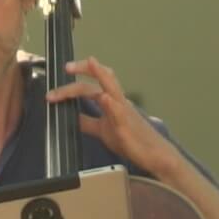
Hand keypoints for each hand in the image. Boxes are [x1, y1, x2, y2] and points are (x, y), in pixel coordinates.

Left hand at [45, 57, 182, 178]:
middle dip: (84, 70)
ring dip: (101, 75)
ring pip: (113, 88)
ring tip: (91, 62)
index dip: (82, 72)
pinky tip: (104, 98)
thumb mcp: (102, 129)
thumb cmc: (130, 140)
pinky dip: (111, 104)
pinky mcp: (126, 127)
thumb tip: (70, 116)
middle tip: (66, 67)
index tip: (65, 69)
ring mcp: (124, 112)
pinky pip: (120, 113)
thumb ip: (87, 121)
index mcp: (112, 101)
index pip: (96, 80)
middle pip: (103, 78)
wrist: (153, 155)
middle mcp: (119, 101)